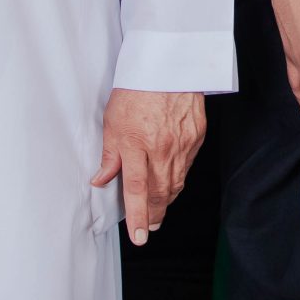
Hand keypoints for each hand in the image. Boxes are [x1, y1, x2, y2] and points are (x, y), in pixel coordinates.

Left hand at [90, 89, 202, 246]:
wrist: (169, 63)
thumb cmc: (137, 88)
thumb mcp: (112, 120)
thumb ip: (110, 154)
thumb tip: (102, 180)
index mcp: (137, 143)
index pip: (137, 189)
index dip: (137, 216)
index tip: (138, 236)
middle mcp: (162, 147)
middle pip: (160, 192)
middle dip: (154, 214)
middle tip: (148, 227)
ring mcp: (183, 142)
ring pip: (176, 182)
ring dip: (166, 199)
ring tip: (158, 209)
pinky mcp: (197, 135)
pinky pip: (187, 165)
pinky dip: (178, 177)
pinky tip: (171, 180)